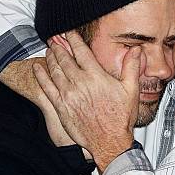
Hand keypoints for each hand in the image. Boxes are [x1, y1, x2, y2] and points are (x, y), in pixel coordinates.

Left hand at [33, 30, 141, 170]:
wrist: (109, 141)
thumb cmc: (121, 118)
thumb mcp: (131, 90)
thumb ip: (132, 67)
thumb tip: (136, 50)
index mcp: (96, 76)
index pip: (81, 51)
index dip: (73, 39)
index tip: (68, 32)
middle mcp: (80, 83)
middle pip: (64, 58)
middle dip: (58, 45)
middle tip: (54, 38)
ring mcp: (68, 94)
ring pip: (54, 70)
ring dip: (50, 57)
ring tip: (49, 50)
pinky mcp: (61, 106)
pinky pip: (46, 87)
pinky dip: (40, 75)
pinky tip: (37, 68)